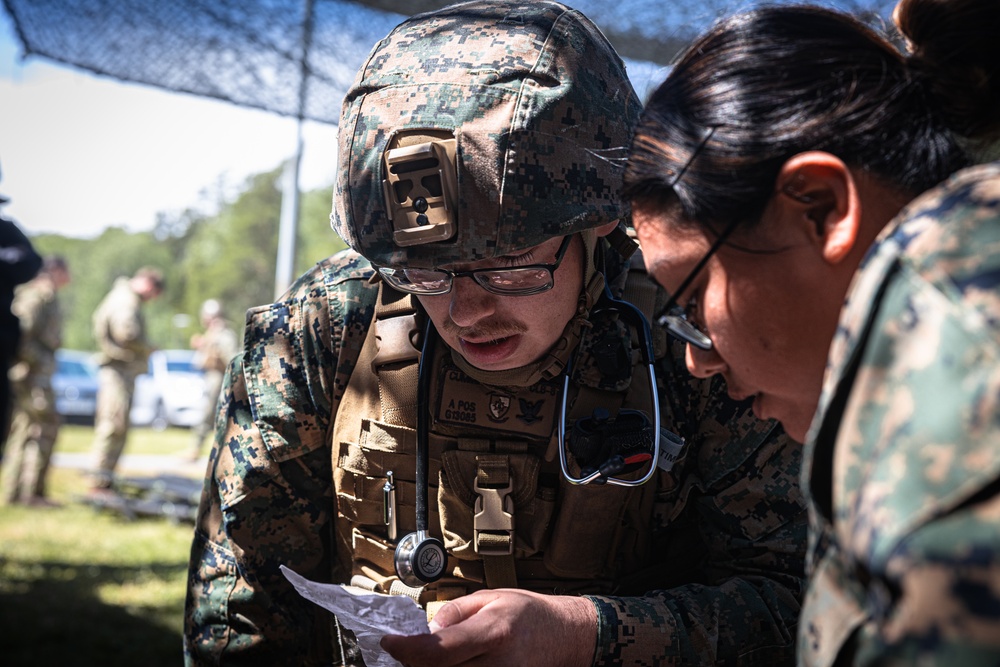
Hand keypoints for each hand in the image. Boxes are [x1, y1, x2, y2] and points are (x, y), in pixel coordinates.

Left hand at [380, 589, 596, 666]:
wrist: (567, 637)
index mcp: (494, 632)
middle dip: (415, 663)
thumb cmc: (531, 614)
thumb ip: (456, 612)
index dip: (406, 650)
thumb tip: (427, 629)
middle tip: (407, 649)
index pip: (438, 650)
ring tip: (432, 656)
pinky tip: (449, 664)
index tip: (389, 641)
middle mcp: (498, 665)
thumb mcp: (492, 597)